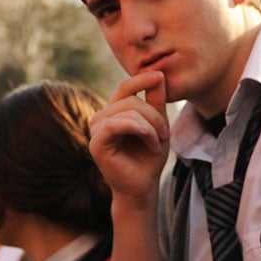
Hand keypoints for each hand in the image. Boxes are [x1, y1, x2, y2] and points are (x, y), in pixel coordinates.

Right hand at [92, 72, 171, 207]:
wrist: (144, 186)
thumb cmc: (148, 158)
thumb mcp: (158, 125)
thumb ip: (155, 101)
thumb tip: (157, 73)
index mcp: (113, 112)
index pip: (125, 87)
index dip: (141, 79)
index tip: (159, 76)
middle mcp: (100, 118)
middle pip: (131, 100)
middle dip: (154, 115)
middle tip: (165, 135)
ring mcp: (95, 130)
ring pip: (128, 112)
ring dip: (150, 127)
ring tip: (157, 144)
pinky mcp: (96, 143)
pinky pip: (118, 124)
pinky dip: (141, 131)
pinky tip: (151, 144)